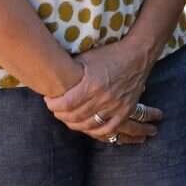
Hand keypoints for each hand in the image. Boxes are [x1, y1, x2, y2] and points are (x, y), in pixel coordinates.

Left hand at [43, 40, 160, 143]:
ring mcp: (115, 106)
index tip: (48, 100)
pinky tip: (87, 128)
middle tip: (56, 110)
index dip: (53, 105)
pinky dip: (95, 131)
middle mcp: (102, 98)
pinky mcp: (125, 111)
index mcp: (91, 84)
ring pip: (90, 125)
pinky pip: (108, 129)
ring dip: (75, 124)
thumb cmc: (109, 54)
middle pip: (75, 116)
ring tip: (68, 118)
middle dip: (61, 115)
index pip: (65, 104)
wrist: (137, 55)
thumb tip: (54, 80)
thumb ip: (72, 72)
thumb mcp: (87, 58)